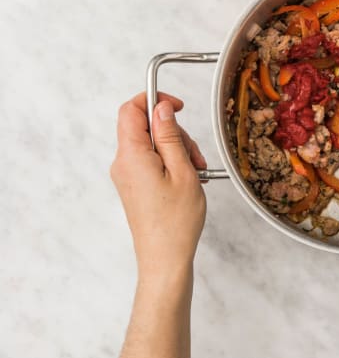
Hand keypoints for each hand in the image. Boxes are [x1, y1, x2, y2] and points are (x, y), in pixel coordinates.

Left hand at [110, 92, 207, 278]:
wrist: (165, 258)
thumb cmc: (176, 221)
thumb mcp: (182, 170)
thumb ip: (169, 135)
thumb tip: (161, 108)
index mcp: (132, 155)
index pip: (131, 109)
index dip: (154, 100)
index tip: (178, 106)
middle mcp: (123, 163)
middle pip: (145, 126)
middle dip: (174, 132)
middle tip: (195, 153)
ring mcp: (127, 175)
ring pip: (151, 144)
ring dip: (177, 149)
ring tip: (196, 171)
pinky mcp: (134, 185)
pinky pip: (151, 160)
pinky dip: (171, 162)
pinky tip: (188, 178)